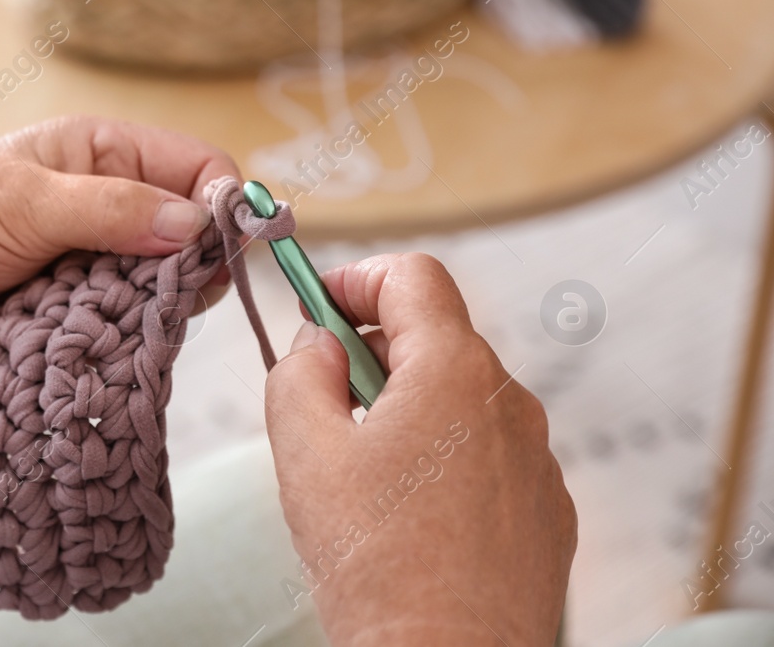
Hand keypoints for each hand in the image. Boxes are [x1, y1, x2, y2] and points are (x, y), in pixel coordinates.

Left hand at [0, 114, 239, 384]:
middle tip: (175, 292)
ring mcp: (98, 260)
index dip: (220, 202)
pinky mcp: (84, 312)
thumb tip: (194, 225)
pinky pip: (136, 322)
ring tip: (126, 315)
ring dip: (160, 301)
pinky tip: (112, 340)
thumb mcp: (27, 200)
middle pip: (194, 229)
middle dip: (195, 260)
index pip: (197, 165)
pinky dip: (133, 332)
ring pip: (170, 282)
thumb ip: (112, 208)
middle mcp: (108, 200)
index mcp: (100, 150)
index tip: (222, 247)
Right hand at [264, 254, 574, 646]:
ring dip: (407, 411)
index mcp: (453, 373)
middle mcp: (510, 404)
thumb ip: (298, 370)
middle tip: (320, 400)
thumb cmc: (378, 569)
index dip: (356, 279)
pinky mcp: (548, 513)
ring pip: (461, 402)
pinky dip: (444, 462)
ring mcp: (537, 461)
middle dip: (372, 353)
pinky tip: (407, 517)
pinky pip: (488, 457)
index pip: (413, 276)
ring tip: (360, 474)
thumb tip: (316, 341)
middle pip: (435, 338)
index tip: (316, 308)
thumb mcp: (304, 451)